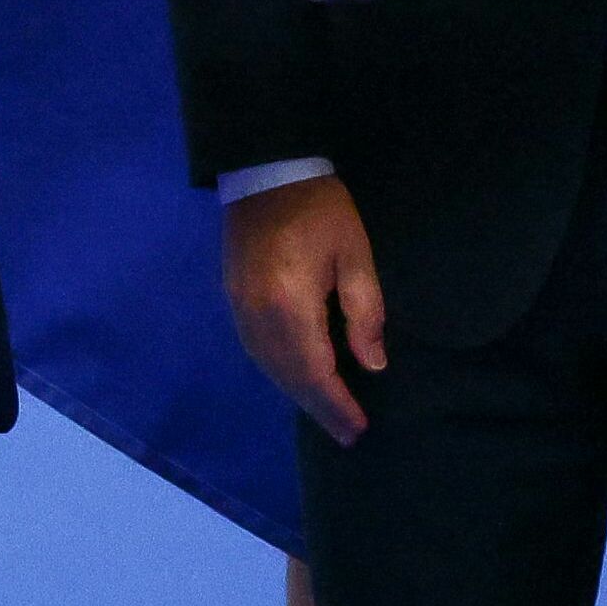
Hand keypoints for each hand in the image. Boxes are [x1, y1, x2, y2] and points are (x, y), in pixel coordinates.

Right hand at [224, 174, 386, 443]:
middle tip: (347, 434)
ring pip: (269, 368)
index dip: (337, 404)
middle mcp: (258, 316)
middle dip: (319, 408)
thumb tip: (372, 364)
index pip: (315, 371)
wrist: (266, 171)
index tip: (358, 429)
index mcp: (290, 305)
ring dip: (299, 394)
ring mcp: (240, 309)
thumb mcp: (355, 254)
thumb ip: (364, 312)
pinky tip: (300, 379)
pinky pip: (258, 352)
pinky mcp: (234, 300)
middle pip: (289, 377)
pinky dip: (281, 373)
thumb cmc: (321, 209)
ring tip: (328, 412)